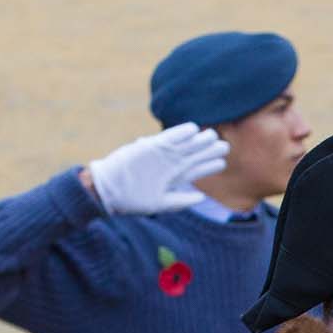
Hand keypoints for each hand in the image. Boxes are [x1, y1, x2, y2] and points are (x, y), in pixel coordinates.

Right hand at [87, 123, 227, 215]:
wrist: (107, 190)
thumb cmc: (131, 200)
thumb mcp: (160, 203)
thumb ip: (180, 200)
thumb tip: (201, 199)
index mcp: (172, 178)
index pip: (194, 170)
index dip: (208, 165)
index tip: (222, 162)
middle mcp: (168, 166)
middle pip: (192, 156)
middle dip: (208, 151)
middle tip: (225, 146)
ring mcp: (159, 156)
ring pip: (183, 146)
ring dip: (198, 141)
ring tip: (213, 136)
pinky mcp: (148, 148)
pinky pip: (167, 138)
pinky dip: (179, 133)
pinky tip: (193, 128)